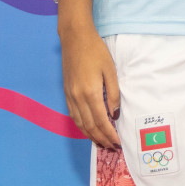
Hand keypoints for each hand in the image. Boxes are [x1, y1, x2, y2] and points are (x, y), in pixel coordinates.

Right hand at [61, 26, 120, 147]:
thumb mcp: (110, 70)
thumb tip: (115, 114)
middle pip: (90, 126)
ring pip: (80, 123)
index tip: (118, 143)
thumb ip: (113, 93)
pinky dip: (82, 126)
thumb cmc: (96, 51)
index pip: (101, 121)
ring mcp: (70, 96)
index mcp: (90, 93)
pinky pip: (74, 116)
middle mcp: (77, 98)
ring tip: (101, 143)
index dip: (110, 134)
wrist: (74, 38)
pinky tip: (88, 129)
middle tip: (112, 147)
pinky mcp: (66, 93)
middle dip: (101, 139)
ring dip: (91, 135)